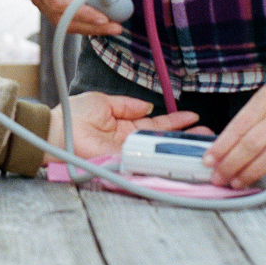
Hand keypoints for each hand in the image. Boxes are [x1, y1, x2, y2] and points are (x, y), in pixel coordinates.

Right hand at [26, 0, 119, 35]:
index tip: (105, 19)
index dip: (82, 14)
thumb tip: (111, 0)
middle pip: (59, 16)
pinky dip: (79, 20)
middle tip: (115, 27)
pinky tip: (97, 21)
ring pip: (59, 20)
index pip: (60, 1)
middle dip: (88, 25)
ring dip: (86, 26)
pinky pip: (59, 16)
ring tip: (110, 26)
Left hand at [48, 92, 197, 161]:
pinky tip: (182, 157)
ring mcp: (130, 154)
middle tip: (208, 136)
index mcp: (126, 126)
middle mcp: (131, 142)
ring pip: (160, 152)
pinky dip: (165, 159)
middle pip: (164, 141)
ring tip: (204, 145)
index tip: (194, 117)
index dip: (176, 121)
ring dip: (181, 149)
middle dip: (186, 138)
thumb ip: (127, 105)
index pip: (157, 124)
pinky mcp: (125, 163)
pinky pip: (148, 161)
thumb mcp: (103, 102)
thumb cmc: (74, 115)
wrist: (57, 131)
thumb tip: (148, 105)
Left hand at [202, 80, 265, 197]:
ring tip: (237, 184)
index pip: (239, 125)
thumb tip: (224, 143)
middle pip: (253, 142)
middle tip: (218, 178)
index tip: (208, 160)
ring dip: (253, 171)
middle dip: (232, 163)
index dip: (222, 145)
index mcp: (265, 100)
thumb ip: (248, 117)